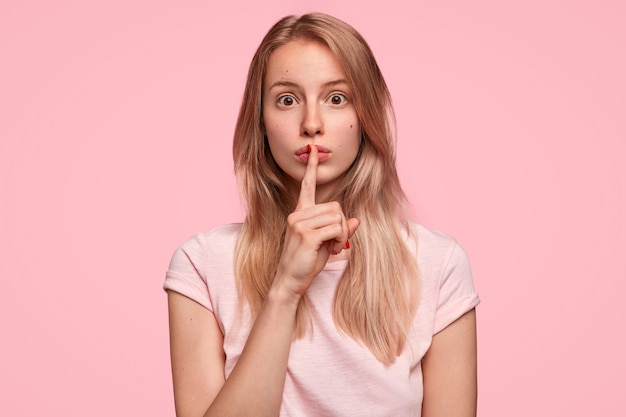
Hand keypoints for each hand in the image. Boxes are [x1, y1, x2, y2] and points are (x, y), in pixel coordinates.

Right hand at [273, 145, 359, 296]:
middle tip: (336, 243)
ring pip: (337, 216)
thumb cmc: (306, 263)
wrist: (290, 281)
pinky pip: (335, 228)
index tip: (313, 150)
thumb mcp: (326, 244)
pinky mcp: (306, 234)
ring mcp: (300, 223)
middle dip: (341, 225)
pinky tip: (332, 249)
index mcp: (300, 213)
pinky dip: (340, 239)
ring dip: (342, 234)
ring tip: (333, 248)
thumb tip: (356, 220)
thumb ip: (339, 230)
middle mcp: (298, 214)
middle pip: (335, 206)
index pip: (306, 186)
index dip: (312, 168)